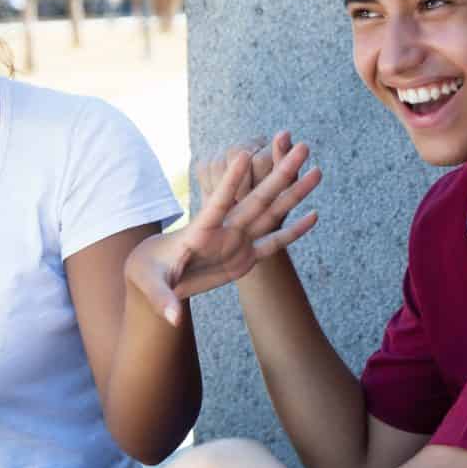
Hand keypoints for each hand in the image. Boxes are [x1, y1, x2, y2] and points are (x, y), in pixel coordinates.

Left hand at [126, 136, 321, 324]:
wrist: (159, 274)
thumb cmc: (149, 273)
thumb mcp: (151, 285)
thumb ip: (163, 299)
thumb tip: (173, 320)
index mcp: (200, 230)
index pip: (218, 202)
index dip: (230, 180)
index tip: (244, 154)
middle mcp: (225, 229)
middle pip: (257, 198)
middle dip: (280, 173)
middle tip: (303, 147)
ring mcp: (238, 241)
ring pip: (272, 214)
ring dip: (293, 193)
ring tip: (317, 171)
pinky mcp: (246, 257)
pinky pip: (274, 243)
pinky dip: (294, 231)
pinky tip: (314, 215)